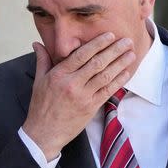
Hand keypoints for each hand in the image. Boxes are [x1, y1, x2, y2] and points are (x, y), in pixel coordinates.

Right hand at [22, 33, 134, 160]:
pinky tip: (126, 72)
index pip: (81, 55)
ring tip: (131, 53)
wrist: (44, 133)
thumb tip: (37, 43)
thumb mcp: (39, 81)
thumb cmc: (41, 106)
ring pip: (105, 76)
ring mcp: (83, 96)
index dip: (97, 44)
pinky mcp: (91, 107)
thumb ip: (42, 60)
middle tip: (126, 41)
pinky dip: (118, 81)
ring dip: (120, 64)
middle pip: (97, 63)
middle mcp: (72, 84)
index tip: (109, 35)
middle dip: (114, 50)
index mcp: (59, 75)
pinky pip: (107, 91)